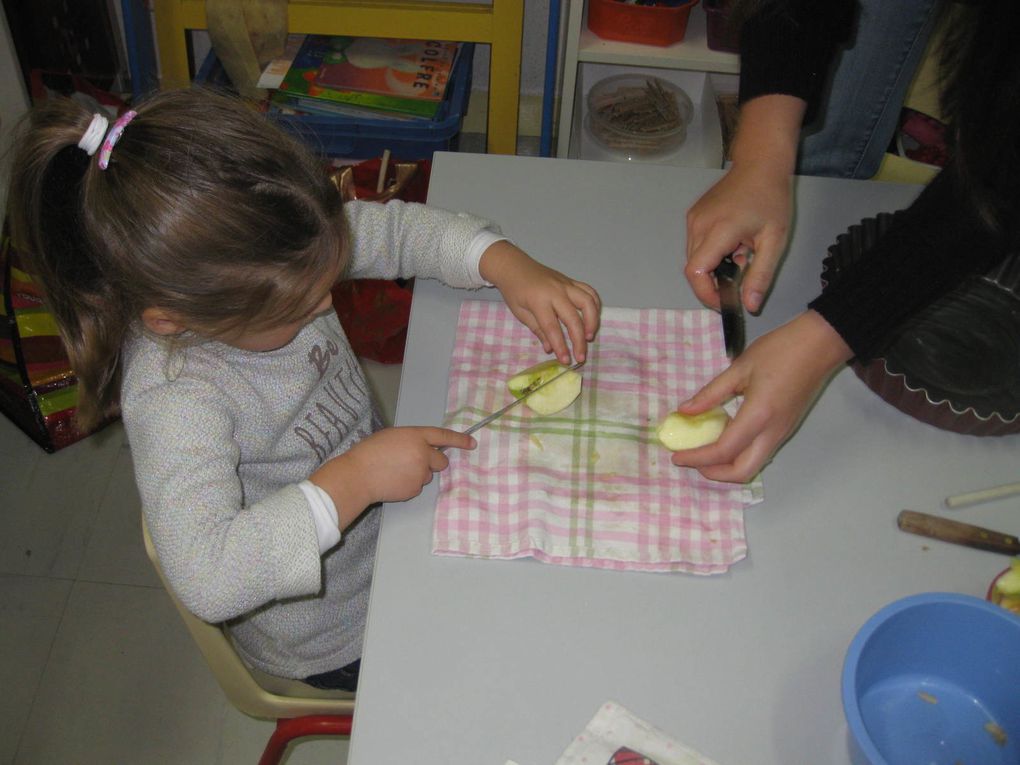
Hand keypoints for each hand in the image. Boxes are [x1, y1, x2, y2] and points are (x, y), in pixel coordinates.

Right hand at [309, 426, 475, 527]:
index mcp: (416, 436)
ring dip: (418, 474)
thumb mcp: (393, 436)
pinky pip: (418, 486)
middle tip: (413, 463)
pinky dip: (409, 485)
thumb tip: (423, 448)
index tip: (472, 443)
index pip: (443, 436)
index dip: (459, 440)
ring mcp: (420, 473)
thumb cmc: (370, 452)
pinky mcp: (415, 489)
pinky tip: (394, 481)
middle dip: (433, 462)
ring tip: (396, 472)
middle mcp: (423, 454)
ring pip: (428, 475)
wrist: (358, 476)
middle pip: (441, 461)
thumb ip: (412, 440)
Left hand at [479, 241, 600, 363]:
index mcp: (539, 301)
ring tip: (589, 337)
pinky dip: (595, 305)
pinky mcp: (571, 281)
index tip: (566, 361)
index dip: (561, 346)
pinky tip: (592, 318)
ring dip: (592, 321)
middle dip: (579, 340)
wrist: (514, 266)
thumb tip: (551, 348)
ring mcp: (566, 284)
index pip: (552, 328)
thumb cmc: (514, 291)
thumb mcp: (520, 313)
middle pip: (573, 318)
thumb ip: (538, 330)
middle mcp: (556, 292)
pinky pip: (589, 291)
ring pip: (588, 301)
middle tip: (580, 357)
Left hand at [669, 311, 852, 482]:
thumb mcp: (740, 367)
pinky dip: (738, 453)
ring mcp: (782, 433)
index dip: (696, 458)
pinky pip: (759, 451)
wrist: (821, 344)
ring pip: (753, 464)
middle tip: (691, 459)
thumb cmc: (781, 350)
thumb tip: (684, 411)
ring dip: (726, 465)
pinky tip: (723, 435)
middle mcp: (772, 432)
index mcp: (759, 415)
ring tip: (703, 449)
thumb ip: (711, 393)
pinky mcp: (785, 428)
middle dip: (713, 473)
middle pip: (742, 471)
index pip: (723, 451)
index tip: (676, 456)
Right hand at [685, 161, 792, 311]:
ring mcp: (692, 219)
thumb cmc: (771, 199)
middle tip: (740, 280)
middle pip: (693, 268)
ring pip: (693, 258)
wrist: (760, 164)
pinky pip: (695, 245)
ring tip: (740, 257)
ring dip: (712, 268)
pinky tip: (731, 245)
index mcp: (719, 230)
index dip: (706, 293)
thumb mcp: (774, 241)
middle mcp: (698, 225)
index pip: (696, 272)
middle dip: (712, 283)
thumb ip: (760, 275)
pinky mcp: (692, 216)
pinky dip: (710, 255)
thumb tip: (749, 307)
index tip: (725, 302)